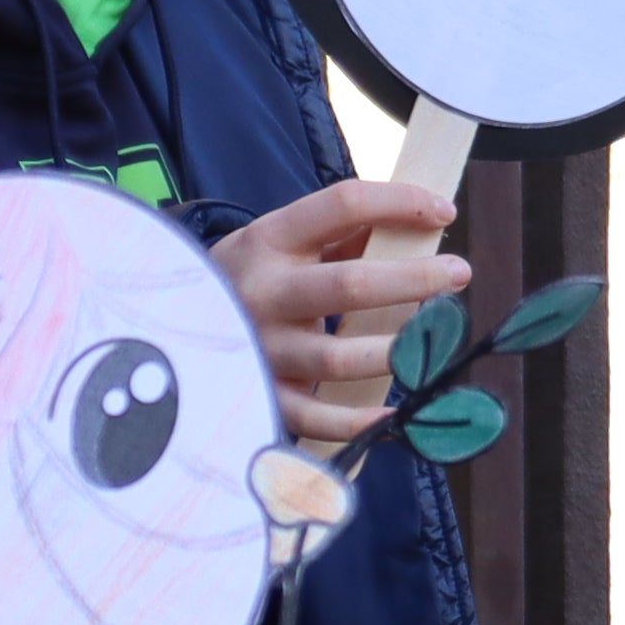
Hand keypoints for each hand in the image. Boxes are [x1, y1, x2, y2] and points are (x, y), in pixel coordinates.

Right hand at [214, 179, 471, 446]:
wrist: (166, 325)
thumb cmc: (248, 279)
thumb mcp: (279, 243)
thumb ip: (341, 234)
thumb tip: (417, 226)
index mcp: (269, 240)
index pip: (342, 204)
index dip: (400, 202)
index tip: (445, 211)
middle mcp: (263, 292)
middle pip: (351, 284)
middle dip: (414, 279)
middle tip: (459, 274)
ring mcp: (261, 348)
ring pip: (340, 356)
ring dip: (397, 351)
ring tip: (435, 346)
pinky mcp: (262, 396)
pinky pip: (317, 417)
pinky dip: (359, 421)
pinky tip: (398, 417)